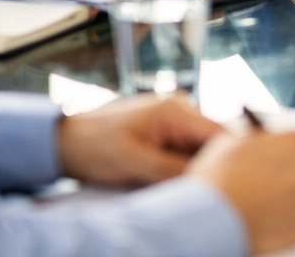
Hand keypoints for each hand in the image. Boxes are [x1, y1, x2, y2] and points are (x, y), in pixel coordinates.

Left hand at [57, 94, 218, 185]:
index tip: (222, 183)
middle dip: (207, 165)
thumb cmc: (96, 148)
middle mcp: (180, 107)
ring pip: (198, 146)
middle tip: (194, 188)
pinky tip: (165, 175)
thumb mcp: (136, 164)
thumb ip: (174, 170)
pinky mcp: (164, 126)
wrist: (66, 141)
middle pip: (212, 141)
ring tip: (175, 182)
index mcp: (176, 111)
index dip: (227, 158)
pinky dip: (179, 163)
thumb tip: (207, 178)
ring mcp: (172, 115)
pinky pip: (184, 146)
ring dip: (192, 166)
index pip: (221, 133)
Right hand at [188, 129, 294, 253]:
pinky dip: (293, 220)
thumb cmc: (217, 179)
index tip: (290, 162)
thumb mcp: (229, 143)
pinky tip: (273, 219)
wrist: (212, 216)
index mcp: (294, 141)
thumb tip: (255, 142)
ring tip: (274, 205)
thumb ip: (252, 140)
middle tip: (282, 185)